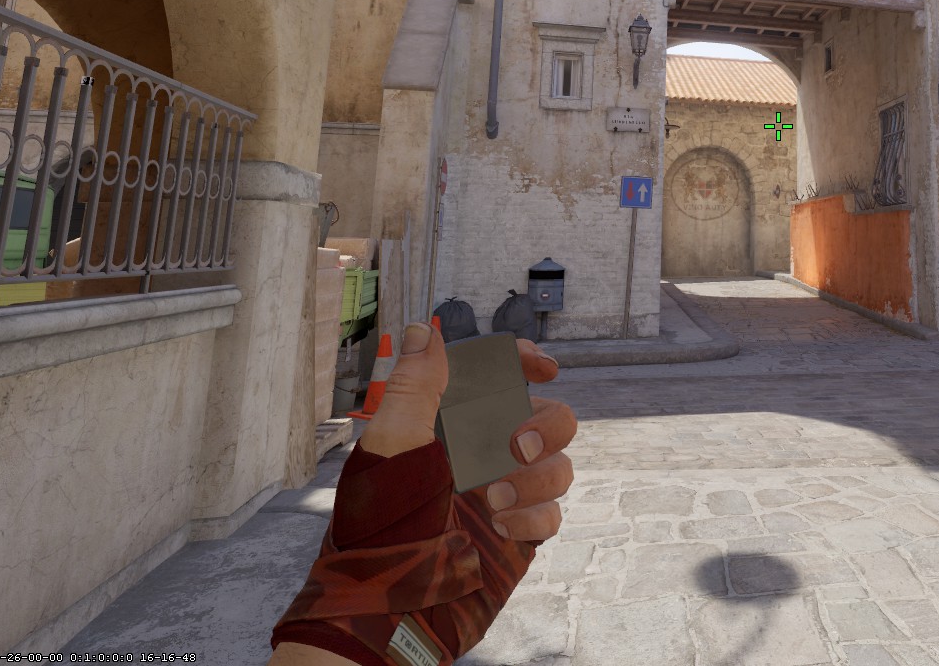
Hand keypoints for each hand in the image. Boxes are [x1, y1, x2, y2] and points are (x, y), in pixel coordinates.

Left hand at [357, 327, 577, 541]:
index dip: (525, 362)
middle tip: (512, 448)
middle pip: (548, 416)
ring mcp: (505, 493)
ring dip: (537, 477)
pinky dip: (535, 515)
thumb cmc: (379, 526)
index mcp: (451, 425)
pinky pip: (552, 513)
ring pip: (559, 465)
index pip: (499, 378)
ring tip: (494, 500)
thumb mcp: (392, 449)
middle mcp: (482, 454)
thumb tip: (424, 329)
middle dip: (543, 426)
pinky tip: (501, 527)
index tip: (542, 366)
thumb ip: (414, 388)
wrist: (390, 608)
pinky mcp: (519, 533)